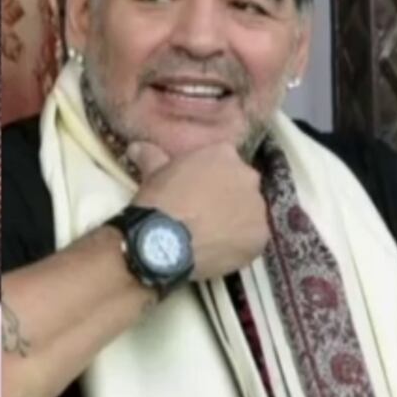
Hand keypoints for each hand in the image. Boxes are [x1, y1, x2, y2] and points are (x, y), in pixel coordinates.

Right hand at [129, 141, 268, 280]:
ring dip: (237, 220)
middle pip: (242, 185)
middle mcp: (248, 175)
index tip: (199, 190)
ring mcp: (257, 207)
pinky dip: (241, 243)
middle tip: (206, 213)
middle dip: (228, 196)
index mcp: (224, 154)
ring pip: (250, 212)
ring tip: (213, 235)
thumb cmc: (159, 201)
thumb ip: (151, 156)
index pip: (224, 161)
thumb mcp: (152, 173)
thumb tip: (135, 147)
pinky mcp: (260, 236)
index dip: (212, 177)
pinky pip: (254, 239)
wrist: (164, 241)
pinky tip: (221, 250)